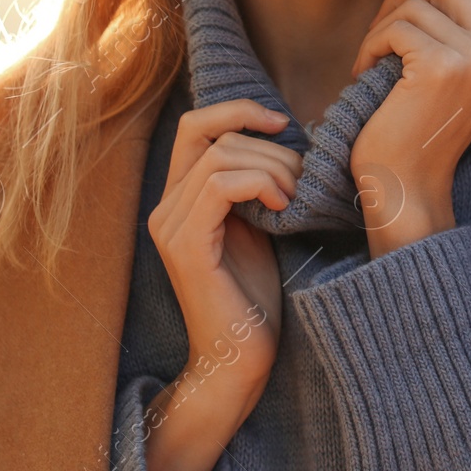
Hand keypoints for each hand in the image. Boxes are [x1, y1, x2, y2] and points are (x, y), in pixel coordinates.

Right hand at [149, 99, 299, 402]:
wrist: (241, 359)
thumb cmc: (257, 297)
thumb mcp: (259, 226)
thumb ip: (257, 185)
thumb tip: (289, 137)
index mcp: (180, 198)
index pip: (196, 124)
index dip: (239, 110)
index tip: (282, 124)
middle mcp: (165, 208)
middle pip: (213, 135)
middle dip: (270, 147)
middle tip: (304, 179)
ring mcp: (170, 227)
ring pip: (221, 156)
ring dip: (273, 167)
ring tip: (296, 197)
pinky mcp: (186, 247)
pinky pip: (221, 186)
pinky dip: (260, 184)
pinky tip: (282, 206)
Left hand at [348, 0, 470, 256]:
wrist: (406, 186)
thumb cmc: (418, 130)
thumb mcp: (454, 72)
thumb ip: (459, 27)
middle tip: (380, 32)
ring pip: (418, 2)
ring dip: (382, 25)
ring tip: (371, 61)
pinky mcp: (444, 66)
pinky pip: (397, 26)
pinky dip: (371, 44)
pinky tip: (365, 74)